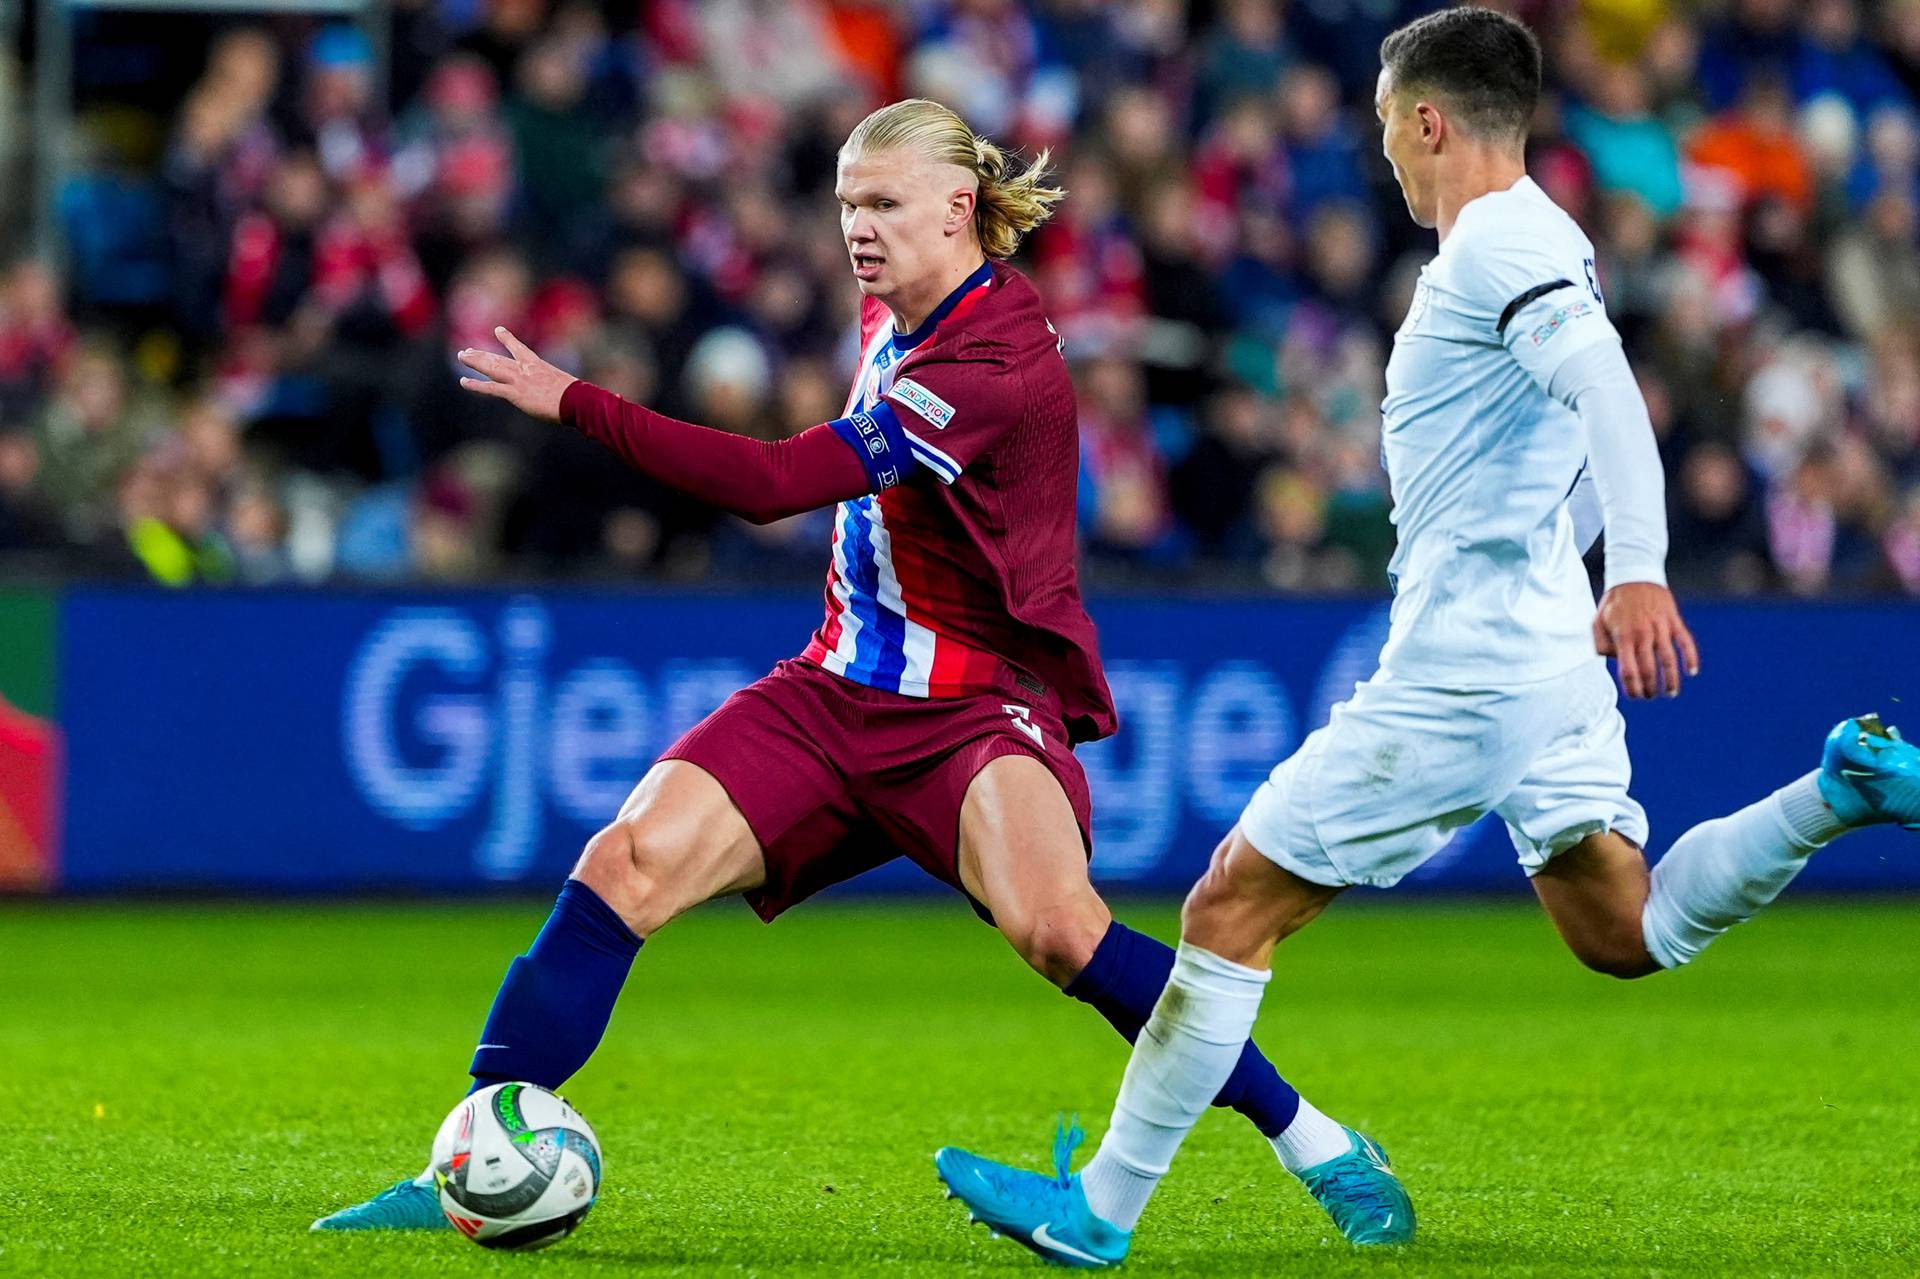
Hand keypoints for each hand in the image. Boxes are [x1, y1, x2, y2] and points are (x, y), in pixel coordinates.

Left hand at [457, 326, 574, 421]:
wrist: (574, 400)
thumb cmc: (574, 395)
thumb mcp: (563, 384)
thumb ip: (552, 385)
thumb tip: (558, 393)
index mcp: (536, 364)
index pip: (518, 348)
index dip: (507, 339)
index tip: (498, 330)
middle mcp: (523, 369)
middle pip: (497, 358)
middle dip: (481, 354)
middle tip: (467, 350)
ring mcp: (518, 380)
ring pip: (491, 368)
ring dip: (475, 362)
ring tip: (462, 356)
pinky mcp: (515, 394)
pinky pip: (490, 388)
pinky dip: (476, 385)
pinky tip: (464, 381)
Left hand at [1593, 581, 1699, 699]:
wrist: (1634, 576)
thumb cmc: (1614, 603)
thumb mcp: (1598, 622)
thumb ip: (1601, 645)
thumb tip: (1614, 661)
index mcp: (1623, 636)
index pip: (1628, 670)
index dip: (1632, 687)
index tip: (1635, 696)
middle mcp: (1642, 634)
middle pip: (1649, 668)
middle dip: (1650, 687)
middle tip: (1651, 696)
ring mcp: (1660, 627)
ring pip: (1668, 659)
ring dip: (1672, 679)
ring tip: (1671, 693)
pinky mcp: (1673, 620)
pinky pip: (1685, 641)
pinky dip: (1691, 657)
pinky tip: (1692, 672)